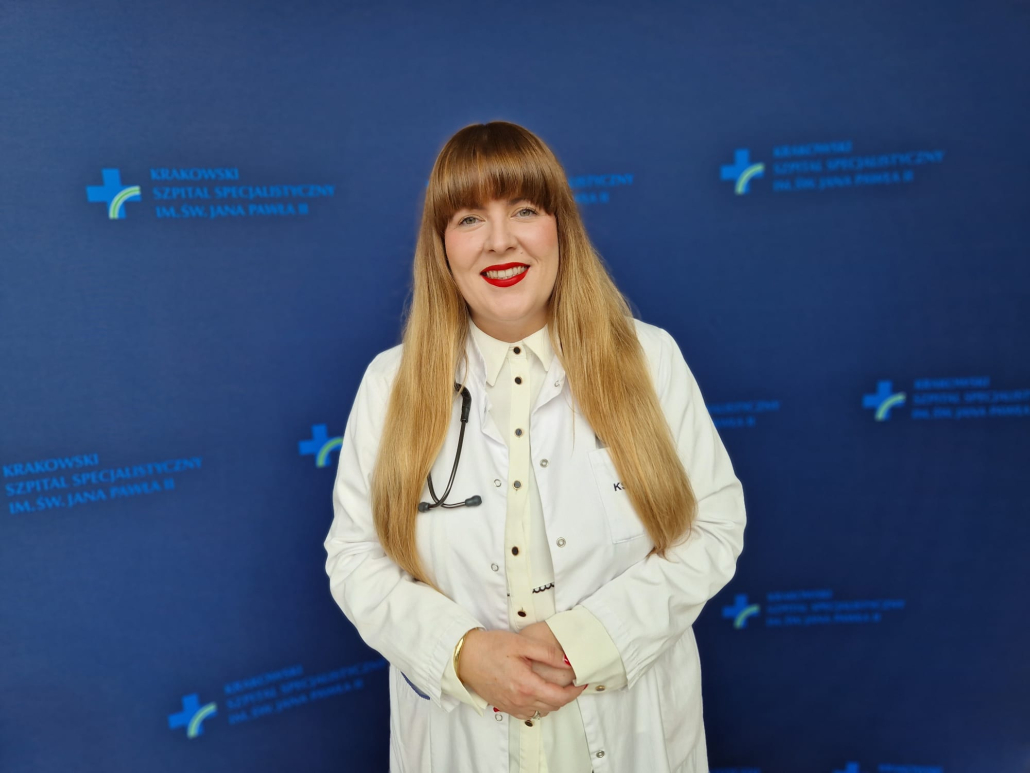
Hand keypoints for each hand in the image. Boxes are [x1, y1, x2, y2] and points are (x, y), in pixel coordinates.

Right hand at [456, 629, 585, 719]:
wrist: (464, 657)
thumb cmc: (491, 647)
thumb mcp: (521, 643)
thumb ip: (547, 653)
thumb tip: (568, 662)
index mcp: (526, 685)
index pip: (560, 697)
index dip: (575, 692)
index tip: (582, 682)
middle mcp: (520, 700)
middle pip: (553, 706)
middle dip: (566, 695)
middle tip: (572, 681)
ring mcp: (511, 706)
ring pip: (542, 711)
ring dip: (552, 701)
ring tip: (556, 685)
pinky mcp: (504, 706)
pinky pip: (528, 712)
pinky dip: (538, 705)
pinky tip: (538, 691)